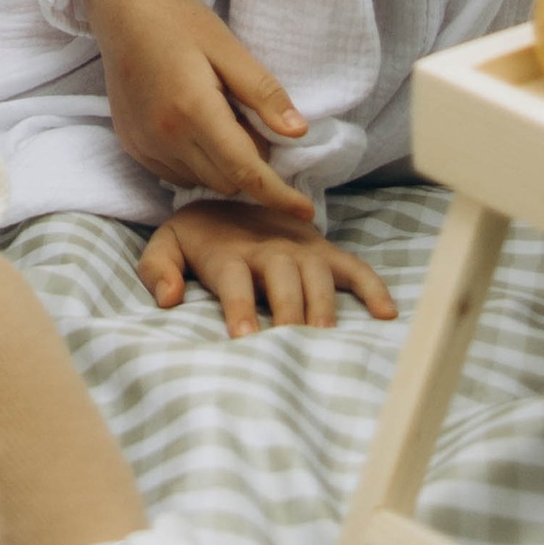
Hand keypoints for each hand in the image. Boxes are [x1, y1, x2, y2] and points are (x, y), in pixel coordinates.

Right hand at [83, 0, 317, 219]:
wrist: (122, 8)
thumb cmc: (180, 21)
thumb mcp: (228, 48)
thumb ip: (263, 93)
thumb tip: (299, 133)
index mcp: (194, 110)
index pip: (246, 170)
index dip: (279, 195)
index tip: (306, 212)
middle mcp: (165, 136)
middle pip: (227, 182)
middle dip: (250, 167)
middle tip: (250, 124)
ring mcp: (144, 144)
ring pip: (202, 182)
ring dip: (222, 167)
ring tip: (219, 119)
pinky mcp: (132, 146)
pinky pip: (176, 175)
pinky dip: (196, 164)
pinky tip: (194, 128)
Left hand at [139, 201, 397, 336]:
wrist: (224, 197)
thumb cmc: (196, 238)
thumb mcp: (166, 245)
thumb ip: (158, 270)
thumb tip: (169, 299)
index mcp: (229, 251)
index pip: (235, 280)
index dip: (239, 309)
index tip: (244, 339)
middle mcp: (268, 247)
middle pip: (283, 278)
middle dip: (288, 312)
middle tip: (292, 347)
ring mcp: (300, 247)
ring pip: (318, 275)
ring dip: (323, 305)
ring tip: (325, 339)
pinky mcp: (323, 250)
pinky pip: (354, 267)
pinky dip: (372, 288)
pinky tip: (385, 315)